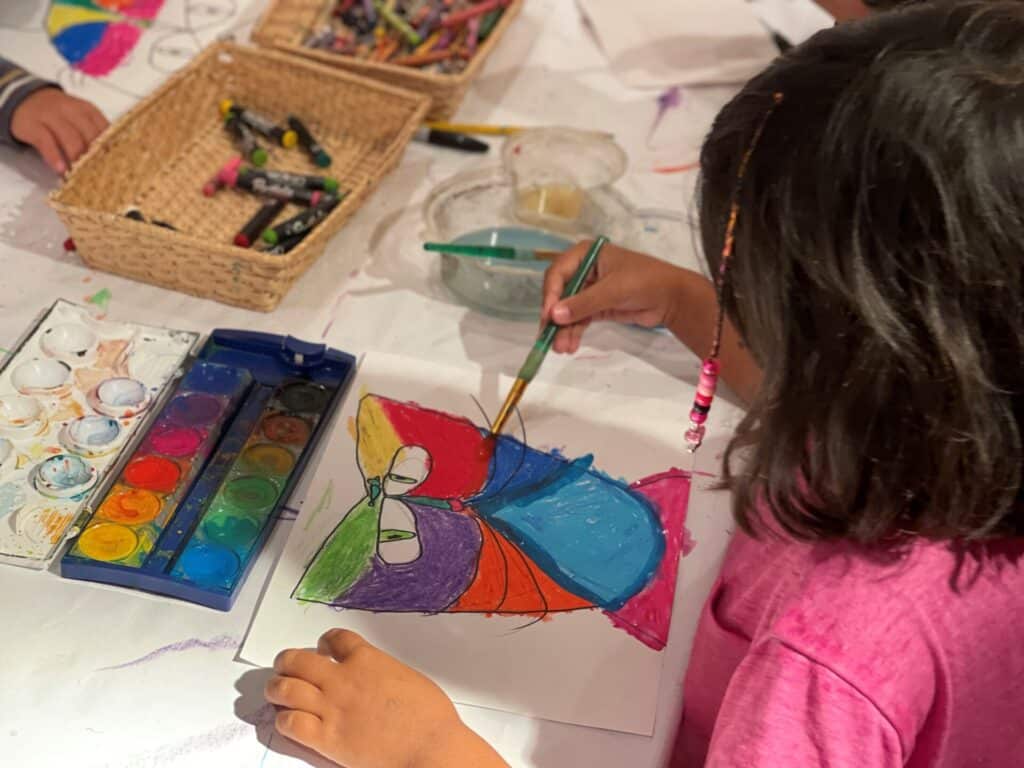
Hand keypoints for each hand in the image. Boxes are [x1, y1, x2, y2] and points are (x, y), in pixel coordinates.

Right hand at [10, 88, 107, 174]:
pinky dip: (54, 157)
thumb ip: (93, 132)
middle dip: (95, 156)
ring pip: (70, 138)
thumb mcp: (78, 117)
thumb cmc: (58, 114)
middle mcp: (70, 110)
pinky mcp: (33, 124)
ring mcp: (51, 116)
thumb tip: (110, 158)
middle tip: (99, 174)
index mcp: (87, 109)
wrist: (25, 98)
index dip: (110, 147)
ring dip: (77, 159)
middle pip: (89, 134)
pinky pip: (46, 141)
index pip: (104, 128)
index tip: (115, 164)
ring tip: (80, 175)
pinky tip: (60, 169)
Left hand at [266, 629, 507, 767]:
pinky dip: (283, 720)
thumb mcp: (407, 677)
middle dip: (287, 661)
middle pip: (298, 660)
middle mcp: (342, 679)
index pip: (334, 638)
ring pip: (285, 688)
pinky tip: (287, 720)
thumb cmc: (429, 714)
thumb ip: (382, 671)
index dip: (324, 642)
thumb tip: (374, 676)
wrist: (429, 746)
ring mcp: (331, 709)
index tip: (322, 648)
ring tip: (277, 690)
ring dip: (277, 687)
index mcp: (366, 659)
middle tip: (286, 666)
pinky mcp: (326, 739)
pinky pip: (290, 723)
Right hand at [541, 240, 698, 353]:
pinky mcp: (598, 307)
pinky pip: (580, 319)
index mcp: (585, 255)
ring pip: (568, 310)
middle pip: (560, 294)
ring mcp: (590, 289)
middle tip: (548, 338)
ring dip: (564, 329)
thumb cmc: (644, 282)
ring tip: (562, 349)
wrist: (672, 298)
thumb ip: (583, 303)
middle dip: (555, 318)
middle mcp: (584, 270)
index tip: (548, 316)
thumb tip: (553, 316)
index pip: (557, 273)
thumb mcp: (612, 290)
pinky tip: (570, 345)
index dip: (550, 295)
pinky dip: (574, 332)